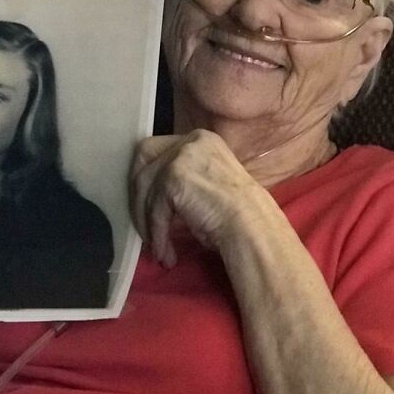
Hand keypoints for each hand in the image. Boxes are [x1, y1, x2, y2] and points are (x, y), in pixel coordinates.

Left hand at [129, 129, 263, 266]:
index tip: (146, 205)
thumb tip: (148, 195)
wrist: (254, 226)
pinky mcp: (173, 178)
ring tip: (159, 248)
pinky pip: (155, 210)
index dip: (146, 177)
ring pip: (145, 188)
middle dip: (139, 197)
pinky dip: (157, 234)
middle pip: (144, 162)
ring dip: (147, 222)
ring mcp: (181, 157)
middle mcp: (190, 142)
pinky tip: (166, 253)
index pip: (156, 150)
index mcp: (201, 139)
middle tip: (145, 226)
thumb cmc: (238, 214)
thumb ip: (182, 177)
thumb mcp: (207, 182)